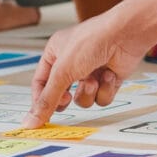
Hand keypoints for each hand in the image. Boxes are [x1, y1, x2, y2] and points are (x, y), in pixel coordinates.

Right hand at [23, 15, 148, 127]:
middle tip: (66, 99)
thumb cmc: (92, 41)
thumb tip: (30, 121)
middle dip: (65, 98)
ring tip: (94, 79)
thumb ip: (47, 99)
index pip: (40, 82)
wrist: (126, 35)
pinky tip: (109, 74)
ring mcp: (91, 71)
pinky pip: (101, 97)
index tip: (41, 117)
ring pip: (82, 98)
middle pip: (61, 93)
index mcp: (55, 53)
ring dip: (88, 92)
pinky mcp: (108, 79)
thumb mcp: (63, 71)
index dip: (40, 100)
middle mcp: (72, 62)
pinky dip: (105, 89)